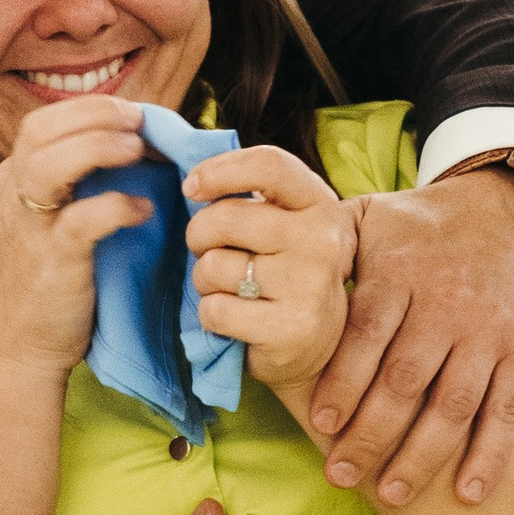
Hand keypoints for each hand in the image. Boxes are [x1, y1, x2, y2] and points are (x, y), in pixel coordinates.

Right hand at [0, 96, 149, 378]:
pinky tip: (142, 211)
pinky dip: (115, 207)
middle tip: (140, 121)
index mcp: (14, 178)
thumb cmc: (45, 283)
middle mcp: (13, 193)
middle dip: (96, 114)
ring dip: (98, 146)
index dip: (91, 109)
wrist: (15, 349)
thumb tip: (137, 150)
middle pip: (42, 128)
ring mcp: (28, 226)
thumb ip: (76, 185)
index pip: (45, 121)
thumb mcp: (49, 222)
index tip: (133, 114)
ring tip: (137, 149)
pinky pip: (82, 220)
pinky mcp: (50, 260)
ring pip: (50, 163)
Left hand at [183, 144, 357, 389]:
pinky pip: (215, 310)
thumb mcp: (285, 225)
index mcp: (320, 204)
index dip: (219, 171)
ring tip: (229, 290)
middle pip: (225, 218)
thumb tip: (192, 182)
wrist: (321, 348)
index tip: (191, 188)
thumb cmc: (287, 273)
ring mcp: (310, 286)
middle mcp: (322, 240)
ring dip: (204, 281)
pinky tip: (236, 319)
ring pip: (213, 266)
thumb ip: (252, 197)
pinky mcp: (291, 329)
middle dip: (198, 236)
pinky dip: (211, 316)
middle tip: (209, 252)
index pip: (268, 166)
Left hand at [291, 165, 513, 513]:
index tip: (320, 423)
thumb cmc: (418, 225)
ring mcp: (486, 330)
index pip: (365, 334)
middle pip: (404, 380)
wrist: (505, 209)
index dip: (343, 382)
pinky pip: (505, 410)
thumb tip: (254, 271)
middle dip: (371, 434)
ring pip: (452, 404)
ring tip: (391, 493)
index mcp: (399, 274)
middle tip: (339, 474)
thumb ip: (319, 249)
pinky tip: (467, 493)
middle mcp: (445, 304)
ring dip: (422, 456)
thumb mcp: (366, 219)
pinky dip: (489, 456)